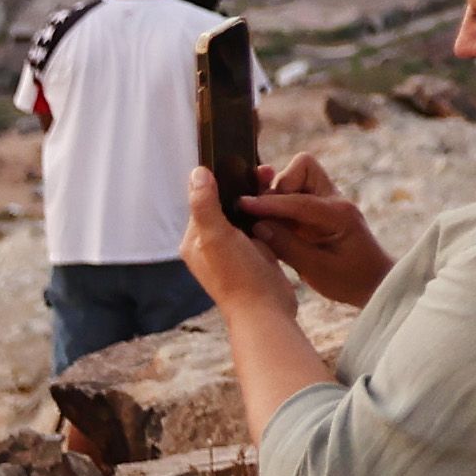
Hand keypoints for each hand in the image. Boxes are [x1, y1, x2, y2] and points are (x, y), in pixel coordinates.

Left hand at [183, 162, 292, 315]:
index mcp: (194, 241)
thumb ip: (205, 205)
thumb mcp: (217, 237)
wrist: (265, 311)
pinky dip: (267, 215)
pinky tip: (281, 208)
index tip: (245, 165)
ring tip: (276, 185)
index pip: (204, 199)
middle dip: (244, 188)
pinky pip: (258, 227)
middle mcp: (209, 247)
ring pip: (243, 215)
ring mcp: (232, 253)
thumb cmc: (239, 277)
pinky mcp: (253, 257)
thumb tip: (197, 172)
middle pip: (225, 205)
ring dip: (258, 200)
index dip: (223, 180)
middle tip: (267, 172)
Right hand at [235, 154, 392, 306]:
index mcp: (339, 214)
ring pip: (297, 178)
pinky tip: (268, 222)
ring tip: (262, 219)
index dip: (268, 202)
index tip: (242, 204)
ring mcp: (328, 202)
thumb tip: (257, 226)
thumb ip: (288, 246)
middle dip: (279, 186)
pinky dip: (279, 204)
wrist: (375, 282)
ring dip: (277, 195)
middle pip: (303, 168)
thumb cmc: (351, 280)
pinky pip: (295, 195)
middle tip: (262, 215)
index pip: (299, 200)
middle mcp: (334, 200)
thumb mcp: (318, 270)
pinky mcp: (319, 210)